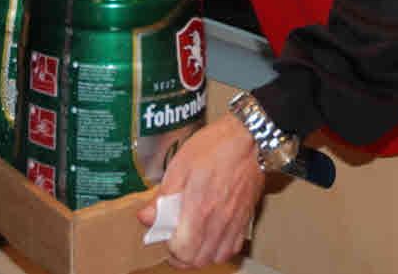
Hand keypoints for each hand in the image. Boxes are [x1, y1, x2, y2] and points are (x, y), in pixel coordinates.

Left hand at [136, 114, 264, 267]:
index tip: (163, 234)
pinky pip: (232, 249)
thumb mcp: (181, 164)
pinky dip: (219, 250)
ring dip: (199, 255)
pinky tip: (210, 236)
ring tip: (191, 240)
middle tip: (172, 240)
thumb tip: (146, 216)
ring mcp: (234, 222)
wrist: (250, 138)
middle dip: (180, 256)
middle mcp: (218, 220)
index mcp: (199, 207)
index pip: (183, 250)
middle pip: (197, 260)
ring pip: (215, 258)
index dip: (169, 247)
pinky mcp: (245, 219)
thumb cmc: (216, 146)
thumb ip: (164, 196)